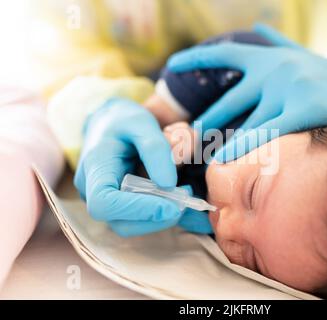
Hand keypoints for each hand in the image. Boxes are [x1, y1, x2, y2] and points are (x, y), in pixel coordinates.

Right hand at [74, 98, 211, 235]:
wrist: (111, 122)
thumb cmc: (124, 120)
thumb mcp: (141, 123)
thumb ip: (155, 149)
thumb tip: (168, 184)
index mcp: (95, 167)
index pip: (104, 203)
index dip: (137, 209)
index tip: (170, 205)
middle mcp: (93, 190)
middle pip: (120, 223)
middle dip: (156, 218)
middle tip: (186, 201)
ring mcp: (104, 200)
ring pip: (131, 225)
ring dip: (160, 218)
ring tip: (184, 197)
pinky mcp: (118, 205)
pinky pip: (138, 219)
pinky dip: (161, 215)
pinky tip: (181, 202)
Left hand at [168, 24, 326, 161]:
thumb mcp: (303, 55)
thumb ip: (277, 42)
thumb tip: (258, 26)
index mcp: (272, 58)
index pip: (227, 53)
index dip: (197, 58)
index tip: (172, 64)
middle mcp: (275, 70)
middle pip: (230, 99)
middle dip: (207, 121)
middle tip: (187, 138)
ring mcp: (289, 89)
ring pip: (246, 121)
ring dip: (221, 141)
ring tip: (203, 158)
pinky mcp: (305, 108)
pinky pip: (267, 132)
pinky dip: (245, 146)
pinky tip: (227, 159)